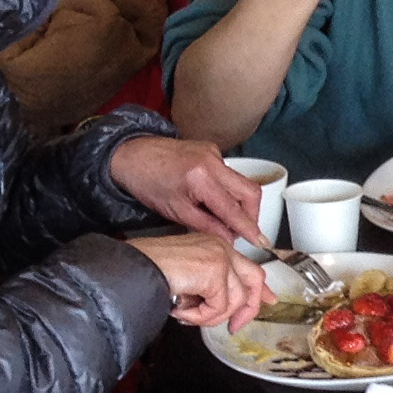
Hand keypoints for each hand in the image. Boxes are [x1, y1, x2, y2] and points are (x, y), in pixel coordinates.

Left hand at [109, 134, 259, 241]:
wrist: (132, 155)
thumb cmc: (148, 183)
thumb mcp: (175, 212)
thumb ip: (207, 226)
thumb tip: (230, 239)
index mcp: (200, 179)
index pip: (233, 209)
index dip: (248, 228)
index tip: (260, 242)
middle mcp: (212, 162)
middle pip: (250, 191)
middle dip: (251, 215)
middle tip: (243, 231)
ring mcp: (215, 153)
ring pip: (243, 183)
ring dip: (240, 204)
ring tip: (225, 219)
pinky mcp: (213, 150)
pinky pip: (231, 175)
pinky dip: (228, 191)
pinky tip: (212, 199)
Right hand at [129, 232, 266, 330]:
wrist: (132, 268)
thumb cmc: (149, 272)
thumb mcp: (189, 280)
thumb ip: (211, 288)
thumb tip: (228, 307)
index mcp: (215, 246)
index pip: (249, 267)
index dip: (260, 289)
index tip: (268, 301)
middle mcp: (221, 247)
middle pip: (254, 279)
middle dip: (249, 308)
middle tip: (235, 326)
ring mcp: (220, 257)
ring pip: (234, 301)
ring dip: (209, 317)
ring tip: (187, 315)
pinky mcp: (215, 271)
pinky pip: (219, 307)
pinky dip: (200, 316)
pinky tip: (181, 311)